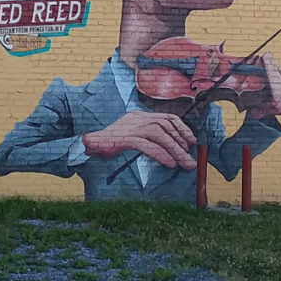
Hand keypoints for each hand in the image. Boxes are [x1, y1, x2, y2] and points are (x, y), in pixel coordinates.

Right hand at [82, 110, 196, 168]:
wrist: (88, 145)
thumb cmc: (110, 145)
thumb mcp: (132, 138)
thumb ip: (148, 140)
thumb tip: (171, 153)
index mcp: (139, 116)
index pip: (165, 117)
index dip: (181, 128)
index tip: (191, 141)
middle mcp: (136, 118)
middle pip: (164, 125)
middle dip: (181, 142)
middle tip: (190, 159)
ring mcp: (129, 126)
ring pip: (158, 133)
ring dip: (174, 149)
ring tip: (183, 163)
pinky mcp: (123, 138)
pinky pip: (145, 144)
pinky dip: (160, 154)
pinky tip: (169, 163)